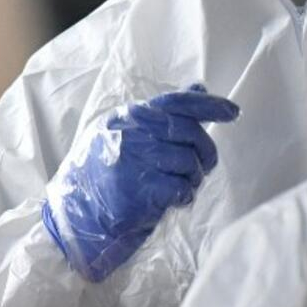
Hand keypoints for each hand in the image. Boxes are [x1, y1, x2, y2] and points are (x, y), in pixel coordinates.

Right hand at [42, 84, 238, 281]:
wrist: (73, 217)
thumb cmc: (102, 174)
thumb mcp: (124, 135)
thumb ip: (161, 114)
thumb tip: (199, 88)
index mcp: (127, 117)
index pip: (175, 102)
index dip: (209, 106)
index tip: (234, 112)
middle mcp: (131, 134)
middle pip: (189, 133)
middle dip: (206, 151)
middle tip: (204, 166)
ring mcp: (134, 162)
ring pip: (188, 162)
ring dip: (193, 178)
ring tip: (181, 186)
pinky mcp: (139, 192)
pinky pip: (181, 188)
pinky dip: (185, 195)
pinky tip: (175, 200)